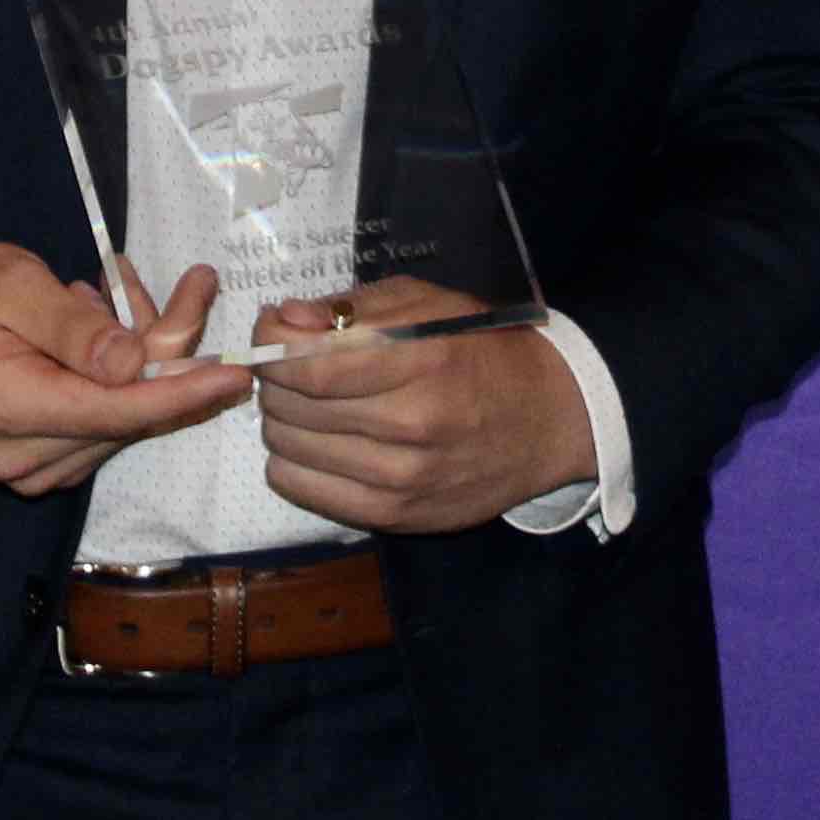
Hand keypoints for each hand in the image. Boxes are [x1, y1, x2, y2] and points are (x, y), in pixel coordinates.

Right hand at [0, 244, 249, 495]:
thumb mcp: (13, 286)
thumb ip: (75, 330)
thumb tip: (137, 365)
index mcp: (4, 407)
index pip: (114, 411)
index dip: (181, 393)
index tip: (236, 374)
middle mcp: (17, 458)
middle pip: (126, 417)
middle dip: (170, 354)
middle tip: (195, 285)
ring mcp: (26, 471)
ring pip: (120, 423)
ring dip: (144, 362)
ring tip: (122, 293)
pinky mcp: (38, 467)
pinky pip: (102, 427)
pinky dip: (118, 381)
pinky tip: (102, 332)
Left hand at [249, 278, 594, 532]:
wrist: (548, 420)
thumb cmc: (484, 349)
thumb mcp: (428, 303)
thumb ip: (352, 308)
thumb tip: (283, 320)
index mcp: (422, 360)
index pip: (309, 366)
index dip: (271, 345)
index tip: (272, 331)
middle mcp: (411, 424)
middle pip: (292, 408)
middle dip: (276, 380)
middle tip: (292, 366)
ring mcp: (403, 479)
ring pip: (290, 450)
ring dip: (283, 421)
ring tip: (308, 404)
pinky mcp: (396, 516)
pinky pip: (306, 491)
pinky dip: (293, 463)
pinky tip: (317, 442)